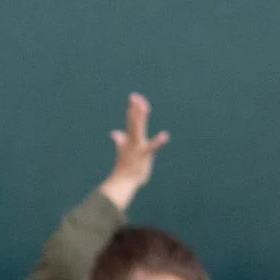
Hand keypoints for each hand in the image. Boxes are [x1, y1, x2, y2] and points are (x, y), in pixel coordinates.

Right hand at [97, 92, 168, 213]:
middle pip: (134, 121)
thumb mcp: (123, 151)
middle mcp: (132, 141)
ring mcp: (137, 147)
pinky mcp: (144, 156)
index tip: (134, 97)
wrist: (123, 182)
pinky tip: (165, 135)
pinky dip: (157, 141)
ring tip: (143, 107)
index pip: (131, 120)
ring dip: (139, 118)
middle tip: (134, 96)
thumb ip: (120, 140)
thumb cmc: (125, 168)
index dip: (133, 109)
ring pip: (138, 130)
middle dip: (135, 109)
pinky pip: (152, 147)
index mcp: (129, 139)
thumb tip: (114, 132)